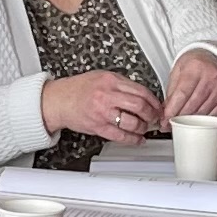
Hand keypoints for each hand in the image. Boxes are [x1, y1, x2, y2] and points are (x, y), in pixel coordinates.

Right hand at [41, 69, 162, 144]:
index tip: (157, 105)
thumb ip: (121, 84)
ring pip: (133, 122)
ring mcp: (103, 112)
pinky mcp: (98, 127)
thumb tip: (141, 94)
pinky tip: (138, 139)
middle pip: (140, 106)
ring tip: (145, 128)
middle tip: (155, 118)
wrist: (59, 100)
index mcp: (111, 81)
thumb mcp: (102, 77)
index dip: (154, 100)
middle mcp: (107, 95)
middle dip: (152, 114)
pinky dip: (133, 139)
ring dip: (144, 127)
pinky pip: (120, 136)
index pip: (141, 91)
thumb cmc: (78, 89)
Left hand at [160, 50, 216, 120]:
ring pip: (201, 113)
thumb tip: (166, 110)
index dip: (172, 110)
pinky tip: (194, 120)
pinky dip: (201, 120)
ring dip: (188, 122)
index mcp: (195, 68)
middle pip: (191, 106)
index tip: (164, 119)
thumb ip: (172, 89)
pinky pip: (212, 115)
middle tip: (168, 124)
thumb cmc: (197, 63)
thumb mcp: (179, 69)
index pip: (181, 94)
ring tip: (180, 122)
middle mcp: (210, 78)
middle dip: (177, 118)